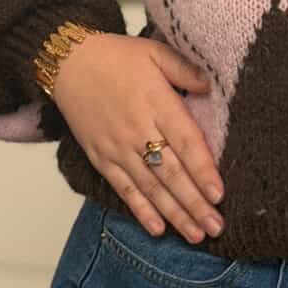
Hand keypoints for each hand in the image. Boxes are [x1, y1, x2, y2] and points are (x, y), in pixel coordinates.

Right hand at [52, 34, 225, 243]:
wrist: (67, 62)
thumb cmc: (116, 57)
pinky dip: (140, 210)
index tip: (219, 195)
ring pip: (150, 187)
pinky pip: (123, 189)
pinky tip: (157, 229)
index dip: (203, 171)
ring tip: (195, 236)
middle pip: (171, 173)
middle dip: (195, 204)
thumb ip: (185, 70)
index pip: (186, 143)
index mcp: (157, 104)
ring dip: (174, 214)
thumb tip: (210, 87)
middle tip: (216, 227)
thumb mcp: (155, 52)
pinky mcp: (101, 157)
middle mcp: (138, 131)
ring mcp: (118, 148)